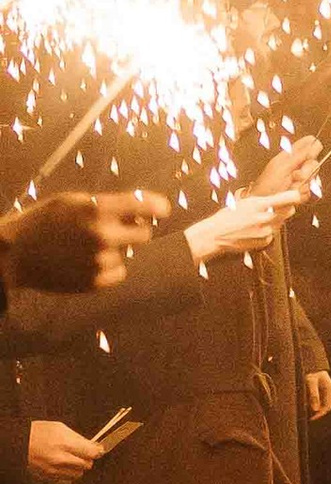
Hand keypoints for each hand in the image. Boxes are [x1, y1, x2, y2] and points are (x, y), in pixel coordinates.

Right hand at [0, 190, 167, 295]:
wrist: (13, 255)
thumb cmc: (41, 222)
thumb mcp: (70, 201)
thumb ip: (103, 204)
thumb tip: (137, 210)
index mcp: (97, 209)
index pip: (143, 205)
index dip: (157, 207)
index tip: (163, 210)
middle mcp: (103, 235)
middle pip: (144, 233)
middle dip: (134, 230)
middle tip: (118, 229)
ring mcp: (100, 260)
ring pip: (127, 254)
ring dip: (116, 250)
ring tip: (88, 248)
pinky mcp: (95, 282)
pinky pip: (118, 273)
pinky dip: (109, 269)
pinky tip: (88, 263)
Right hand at [25, 418, 99, 482]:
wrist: (18, 444)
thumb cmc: (38, 432)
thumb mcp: (60, 428)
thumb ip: (78, 438)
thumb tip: (93, 446)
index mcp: (64, 444)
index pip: (91, 453)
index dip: (98, 451)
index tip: (98, 449)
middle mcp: (60, 459)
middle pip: (87, 465)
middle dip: (87, 458)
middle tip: (82, 452)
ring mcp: (54, 470)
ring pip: (78, 474)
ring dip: (78, 467)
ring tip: (71, 458)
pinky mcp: (49, 477)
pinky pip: (67, 480)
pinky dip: (69, 474)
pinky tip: (63, 466)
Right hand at [184, 191, 293, 264]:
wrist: (216, 235)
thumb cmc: (228, 216)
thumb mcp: (246, 201)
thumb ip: (266, 200)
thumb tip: (283, 198)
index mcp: (260, 204)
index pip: (289, 198)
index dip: (294, 196)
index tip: (297, 194)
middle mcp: (265, 218)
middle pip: (289, 210)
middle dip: (285, 208)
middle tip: (274, 207)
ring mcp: (266, 232)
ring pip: (281, 222)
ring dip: (275, 220)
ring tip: (259, 219)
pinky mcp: (264, 242)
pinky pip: (273, 234)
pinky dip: (268, 231)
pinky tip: (255, 230)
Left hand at [250, 135, 321, 199]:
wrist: (264, 204)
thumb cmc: (266, 185)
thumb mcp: (282, 166)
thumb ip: (299, 155)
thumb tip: (313, 142)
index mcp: (290, 156)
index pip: (309, 144)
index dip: (313, 148)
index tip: (309, 156)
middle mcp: (297, 166)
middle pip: (314, 163)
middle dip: (307, 170)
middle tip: (295, 176)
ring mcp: (300, 180)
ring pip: (314, 178)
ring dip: (302, 184)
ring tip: (290, 187)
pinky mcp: (302, 193)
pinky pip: (310, 192)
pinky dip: (302, 194)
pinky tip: (293, 194)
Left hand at [304, 370, 330, 420]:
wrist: (310, 361)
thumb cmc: (311, 371)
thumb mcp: (311, 382)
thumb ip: (314, 396)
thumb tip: (315, 409)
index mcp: (329, 389)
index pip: (327, 407)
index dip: (319, 414)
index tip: (311, 418)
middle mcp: (328, 390)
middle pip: (324, 406)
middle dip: (316, 411)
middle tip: (306, 415)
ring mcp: (324, 389)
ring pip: (320, 403)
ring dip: (313, 407)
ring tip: (303, 407)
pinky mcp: (319, 388)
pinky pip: (317, 398)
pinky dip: (311, 402)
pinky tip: (304, 401)